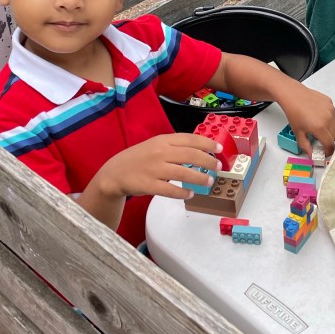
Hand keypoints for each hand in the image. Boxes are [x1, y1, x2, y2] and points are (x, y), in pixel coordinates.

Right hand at [96, 133, 220, 201]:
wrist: (115, 173)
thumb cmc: (139, 158)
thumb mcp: (155, 145)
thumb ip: (174, 146)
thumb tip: (199, 151)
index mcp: (163, 140)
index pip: (190, 139)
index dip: (207, 143)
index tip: (219, 148)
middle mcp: (160, 152)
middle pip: (191, 155)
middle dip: (208, 161)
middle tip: (218, 167)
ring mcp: (154, 169)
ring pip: (183, 172)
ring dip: (200, 178)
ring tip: (209, 182)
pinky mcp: (149, 185)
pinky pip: (170, 190)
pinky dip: (182, 192)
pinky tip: (190, 194)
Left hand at [282, 81, 334, 156]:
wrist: (293, 95)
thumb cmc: (294, 113)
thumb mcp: (298, 133)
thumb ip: (306, 146)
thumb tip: (312, 156)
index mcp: (319, 128)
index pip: (330, 144)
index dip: (328, 151)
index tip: (325, 152)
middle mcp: (328, 119)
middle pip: (334, 136)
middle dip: (328, 140)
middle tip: (318, 138)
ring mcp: (330, 110)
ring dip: (329, 129)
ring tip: (317, 126)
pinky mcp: (330, 103)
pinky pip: (333, 115)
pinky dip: (329, 119)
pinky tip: (318, 116)